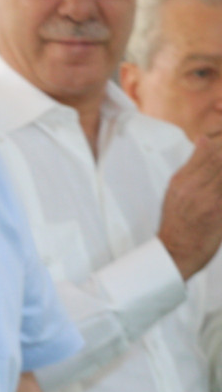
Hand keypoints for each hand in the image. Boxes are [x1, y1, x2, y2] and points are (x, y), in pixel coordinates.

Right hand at [158, 135, 221, 277]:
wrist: (175, 252)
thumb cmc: (177, 221)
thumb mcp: (176, 189)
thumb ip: (192, 164)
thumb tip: (203, 139)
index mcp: (182, 180)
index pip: (210, 153)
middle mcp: (195, 188)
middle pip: (220, 162)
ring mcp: (209, 201)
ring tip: (220, 186)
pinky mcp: (220, 214)